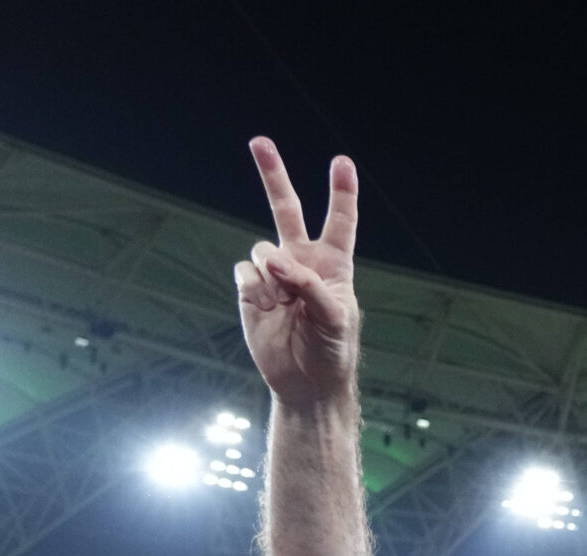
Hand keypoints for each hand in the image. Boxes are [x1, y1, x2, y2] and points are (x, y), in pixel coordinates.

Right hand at [237, 139, 361, 407]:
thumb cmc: (332, 351)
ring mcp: (272, 274)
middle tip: (258, 141)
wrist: (305, 383)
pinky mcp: (249, 290)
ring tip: (283, 303)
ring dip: (271, 274)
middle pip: (286, 210)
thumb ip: (308, 285)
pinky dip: (253, 288)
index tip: (341, 161)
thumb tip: (272, 259)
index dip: (341, 192)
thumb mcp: (334, 319)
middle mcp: (300, 262)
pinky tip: (265, 309)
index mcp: (332, 265)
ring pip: (261, 250)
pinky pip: (244, 272)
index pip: (339, 222)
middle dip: (273, 176)